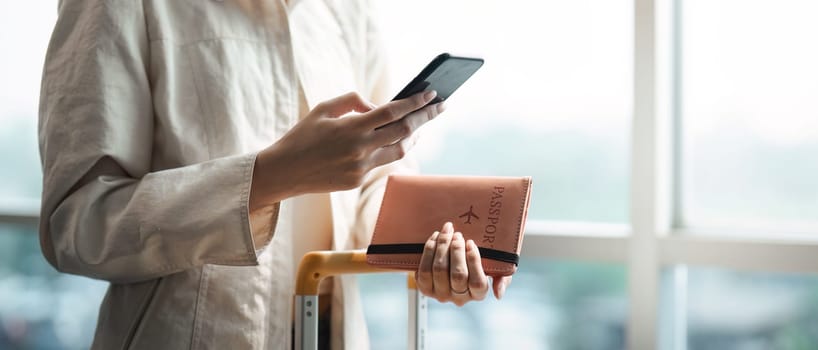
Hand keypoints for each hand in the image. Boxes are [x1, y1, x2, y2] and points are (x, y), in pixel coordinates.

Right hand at [249, 90, 444, 208]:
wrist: (284, 171)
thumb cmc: (302, 135)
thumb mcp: (323, 109)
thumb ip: (353, 101)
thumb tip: (378, 106)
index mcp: (351, 128)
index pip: (393, 112)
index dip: (415, 102)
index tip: (432, 94)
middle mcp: (360, 149)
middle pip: (404, 132)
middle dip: (425, 117)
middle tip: (440, 106)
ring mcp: (360, 168)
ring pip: (399, 151)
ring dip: (414, 136)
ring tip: (423, 124)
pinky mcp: (357, 181)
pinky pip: (382, 162)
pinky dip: (393, 149)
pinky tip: (400, 140)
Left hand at [416, 222, 512, 305]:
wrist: (457, 257)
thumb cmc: (482, 262)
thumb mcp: (498, 270)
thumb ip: (502, 279)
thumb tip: (499, 294)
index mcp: (478, 294)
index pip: (477, 282)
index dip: (473, 261)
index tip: (471, 242)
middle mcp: (459, 298)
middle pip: (457, 275)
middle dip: (456, 251)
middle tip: (458, 234)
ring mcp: (441, 294)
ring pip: (439, 270)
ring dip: (441, 248)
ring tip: (447, 231)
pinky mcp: (425, 288)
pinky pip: (424, 270)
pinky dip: (429, 251)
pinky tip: (435, 238)